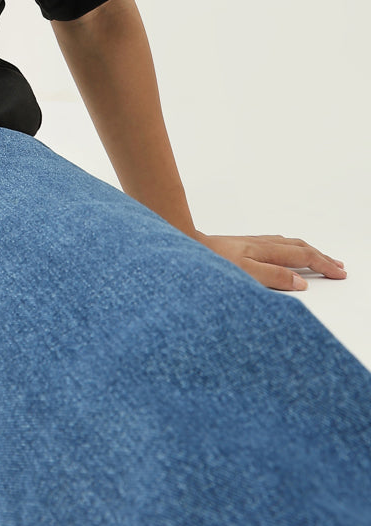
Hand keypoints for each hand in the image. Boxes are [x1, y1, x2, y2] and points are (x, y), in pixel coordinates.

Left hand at [192, 231, 346, 291]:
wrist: (185, 246)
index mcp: (266, 250)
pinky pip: (276, 242)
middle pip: (300, 247)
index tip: (340, 273)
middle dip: (321, 257)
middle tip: (339, 266)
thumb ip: (273, 277)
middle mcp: (261, 244)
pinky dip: (290, 247)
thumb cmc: (211, 262)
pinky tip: (286, 251)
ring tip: (319, 257)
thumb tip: (301, 282)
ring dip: (308, 250)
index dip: (324, 265)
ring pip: (288, 243)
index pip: (303, 257)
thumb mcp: (244, 273)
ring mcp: (252, 243)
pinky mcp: (242, 244)